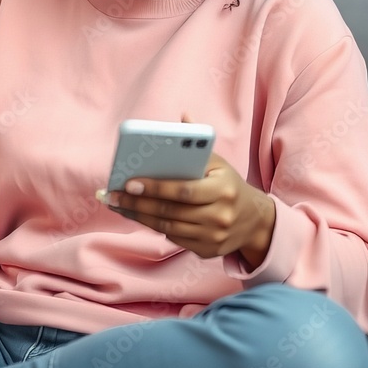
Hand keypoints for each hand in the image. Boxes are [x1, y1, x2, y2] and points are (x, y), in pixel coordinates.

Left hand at [108, 152, 275, 269]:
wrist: (255, 221)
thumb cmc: (228, 185)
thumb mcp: (219, 163)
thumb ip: (198, 143)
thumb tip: (183, 116)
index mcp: (222, 190)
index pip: (182, 190)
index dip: (154, 188)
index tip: (129, 182)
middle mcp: (219, 216)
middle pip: (170, 212)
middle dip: (137, 203)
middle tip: (112, 196)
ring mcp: (213, 237)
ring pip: (168, 228)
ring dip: (140, 217)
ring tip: (119, 205)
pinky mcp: (207, 251)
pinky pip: (174, 239)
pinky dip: (154, 228)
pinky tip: (138, 216)